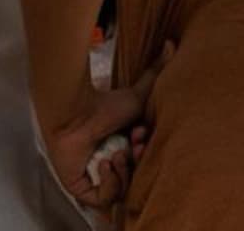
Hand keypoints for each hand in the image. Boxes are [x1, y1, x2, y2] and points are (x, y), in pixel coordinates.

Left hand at [41, 43, 170, 210]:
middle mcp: (110, 164)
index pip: (141, 161)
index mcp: (122, 149)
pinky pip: (102, 199)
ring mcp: (95, 178)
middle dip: (137, 161)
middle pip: (134, 176)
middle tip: (133, 144)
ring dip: (123, 172)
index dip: (145, 150)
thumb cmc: (102, 103)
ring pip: (121, 189)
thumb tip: (171, 43)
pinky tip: (105, 162)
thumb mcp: (138, 95)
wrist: (72, 111)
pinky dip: (109, 183)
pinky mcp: (81, 189)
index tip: (140, 134)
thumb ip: (156, 73)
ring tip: (116, 153)